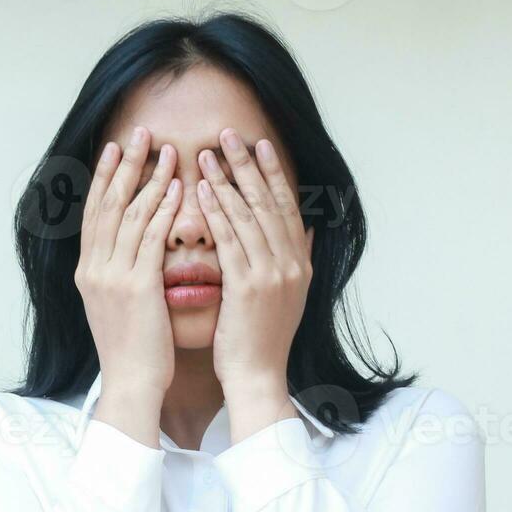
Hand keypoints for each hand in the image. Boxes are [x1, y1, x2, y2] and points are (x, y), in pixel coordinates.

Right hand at [75, 125, 182, 445]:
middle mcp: (94, 269)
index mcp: (88, 272)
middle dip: (124, 165)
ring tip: (166, 149)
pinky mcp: (136, 287)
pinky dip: (163, 209)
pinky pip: (150, 238)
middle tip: (139, 131)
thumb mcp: (118, 307)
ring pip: (129, 214)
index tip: (114, 148)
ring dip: (148, 178)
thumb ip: (121, 274)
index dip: (104, 177)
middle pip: (107, 204)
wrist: (131, 384)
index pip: (93, 213)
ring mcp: (112, 277)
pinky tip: (178, 187)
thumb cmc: (132, 351)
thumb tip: (132, 252)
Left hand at [196, 130, 314, 440]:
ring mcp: (272, 275)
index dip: (274, 173)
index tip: (259, 145)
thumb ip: (298, 262)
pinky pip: (230, 241)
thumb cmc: (262, 340)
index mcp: (301, 264)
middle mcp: (292, 265)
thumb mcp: (289, 297)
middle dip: (248, 165)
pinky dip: (217, 213)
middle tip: (229, 134)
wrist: (258, 378)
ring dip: (227, 181)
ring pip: (248, 216)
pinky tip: (201, 191)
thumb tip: (309, 232)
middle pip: (269, 203)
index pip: (288, 207)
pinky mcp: (248, 288)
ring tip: (208, 154)